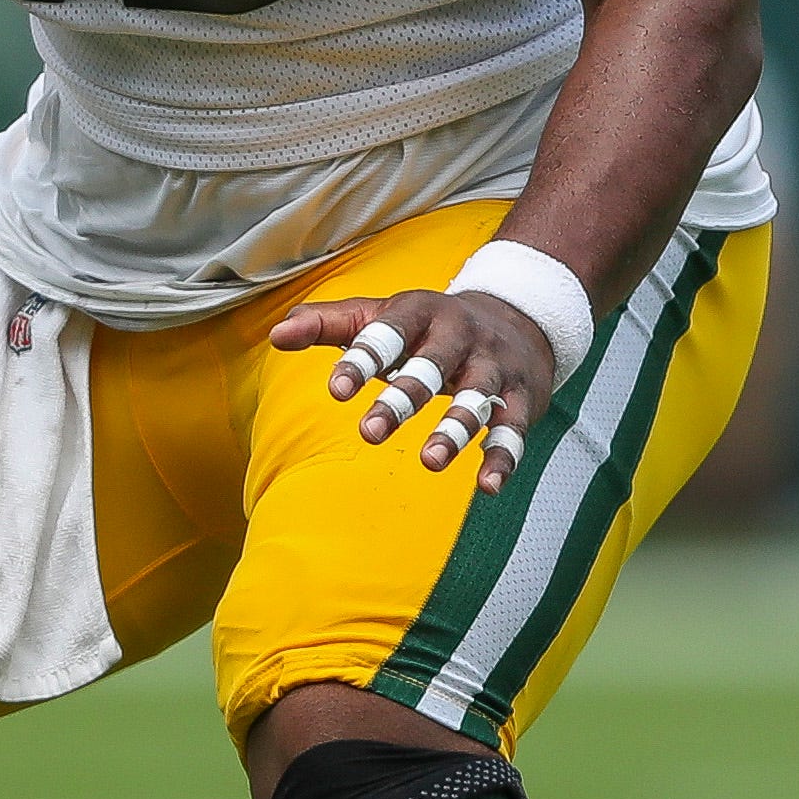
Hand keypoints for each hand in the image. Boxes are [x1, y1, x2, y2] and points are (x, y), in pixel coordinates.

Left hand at [270, 286, 557, 495]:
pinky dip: (503, 457)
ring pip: (477, 398)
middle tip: (370, 432)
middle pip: (431, 366)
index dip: (361, 361)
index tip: (336, 391)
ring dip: (455, 430)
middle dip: (402, 399)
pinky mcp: (522, 397)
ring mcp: (493, 366)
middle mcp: (458, 335)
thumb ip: (327, 324)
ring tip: (430, 462)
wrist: (516, 314)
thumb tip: (276, 336)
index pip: (386, 334)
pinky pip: (514, 428)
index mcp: (418, 311)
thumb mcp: (377, 314)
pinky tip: (488, 487)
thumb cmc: (425, 324)